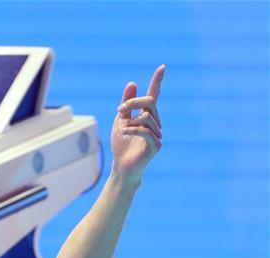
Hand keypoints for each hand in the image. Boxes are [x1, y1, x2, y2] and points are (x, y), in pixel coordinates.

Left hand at [111, 65, 164, 184]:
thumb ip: (126, 104)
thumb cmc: (122, 145)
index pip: (154, 95)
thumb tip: (132, 82)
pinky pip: (144, 130)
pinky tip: (123, 134)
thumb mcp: (120, 121)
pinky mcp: (156, 145)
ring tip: (122, 131)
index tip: (162, 67)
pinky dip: (131, 130)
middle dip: (133, 103)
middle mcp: (156, 123)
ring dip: (130, 121)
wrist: (122, 167)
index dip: (157, 81)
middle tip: (119, 110)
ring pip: (146, 117)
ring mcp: (158, 134)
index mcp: (148, 116)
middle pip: (149, 102)